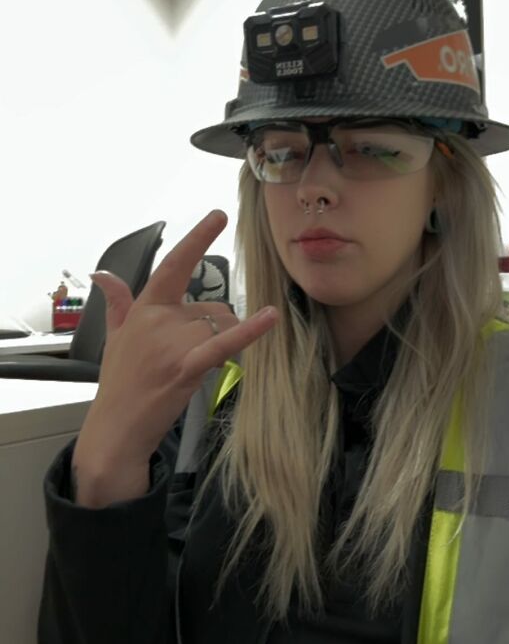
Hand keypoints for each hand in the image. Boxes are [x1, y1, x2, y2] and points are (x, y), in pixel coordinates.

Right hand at [73, 209, 277, 488]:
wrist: (116, 428)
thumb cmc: (120, 383)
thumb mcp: (115, 337)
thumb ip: (117, 303)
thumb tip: (103, 275)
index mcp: (144, 308)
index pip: (174, 265)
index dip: (197, 238)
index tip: (218, 215)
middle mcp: (158, 319)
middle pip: (212, 308)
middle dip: (214, 329)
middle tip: (190, 357)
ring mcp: (172, 342)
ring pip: (221, 326)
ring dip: (219, 343)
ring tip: (193, 369)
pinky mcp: (186, 366)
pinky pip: (224, 342)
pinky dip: (248, 331)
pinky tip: (270, 317)